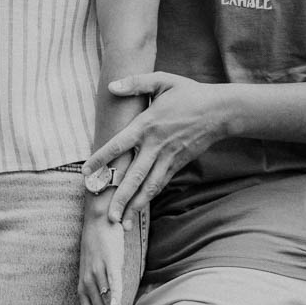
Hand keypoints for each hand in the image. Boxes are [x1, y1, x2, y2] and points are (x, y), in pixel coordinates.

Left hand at [78, 210, 130, 304]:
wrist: (98, 219)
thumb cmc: (99, 246)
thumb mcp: (96, 270)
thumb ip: (102, 288)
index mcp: (83, 287)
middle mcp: (88, 283)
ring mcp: (98, 273)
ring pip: (107, 303)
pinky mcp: (109, 262)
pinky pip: (113, 282)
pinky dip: (116, 296)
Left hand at [82, 73, 226, 226]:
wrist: (220, 111)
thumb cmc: (189, 93)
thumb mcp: (163, 80)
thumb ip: (136, 82)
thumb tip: (111, 86)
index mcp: (147, 124)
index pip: (118, 145)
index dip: (101, 159)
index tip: (86, 173)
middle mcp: (155, 146)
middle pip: (134, 176)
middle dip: (120, 198)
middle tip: (107, 217)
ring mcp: (168, 158)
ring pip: (148, 187)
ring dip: (135, 206)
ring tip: (122, 224)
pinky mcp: (178, 165)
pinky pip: (160, 184)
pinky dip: (149, 198)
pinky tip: (138, 209)